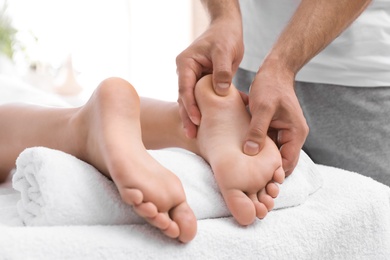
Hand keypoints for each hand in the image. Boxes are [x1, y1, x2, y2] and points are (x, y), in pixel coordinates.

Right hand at [176, 19, 242, 137]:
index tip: (197, 120)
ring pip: (191, 101)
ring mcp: (192, 78)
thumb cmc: (225, 36)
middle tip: (192, 135)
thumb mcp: (224, 51)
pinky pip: (201, 99)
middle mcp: (186, 72)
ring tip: (196, 136)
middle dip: (187, 117)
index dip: (190, 105)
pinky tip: (208, 125)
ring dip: (194, 117)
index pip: (185, 88)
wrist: (227, 28)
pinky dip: (205, 110)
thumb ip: (222, 71)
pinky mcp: (202, 83)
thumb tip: (221, 92)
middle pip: (184, 98)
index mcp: (186, 63)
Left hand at [244, 61, 308, 175]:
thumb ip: (257, 130)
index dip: (274, 172)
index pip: (288, 163)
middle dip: (267, 170)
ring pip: (273, 154)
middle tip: (249, 178)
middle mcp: (293, 136)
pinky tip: (244, 152)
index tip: (257, 179)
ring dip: (261, 160)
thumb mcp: (262, 107)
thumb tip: (251, 152)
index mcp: (295, 133)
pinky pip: (268, 144)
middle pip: (281, 161)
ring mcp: (284, 133)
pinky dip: (258, 149)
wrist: (274, 71)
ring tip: (245, 168)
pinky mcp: (275, 129)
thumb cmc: (271, 86)